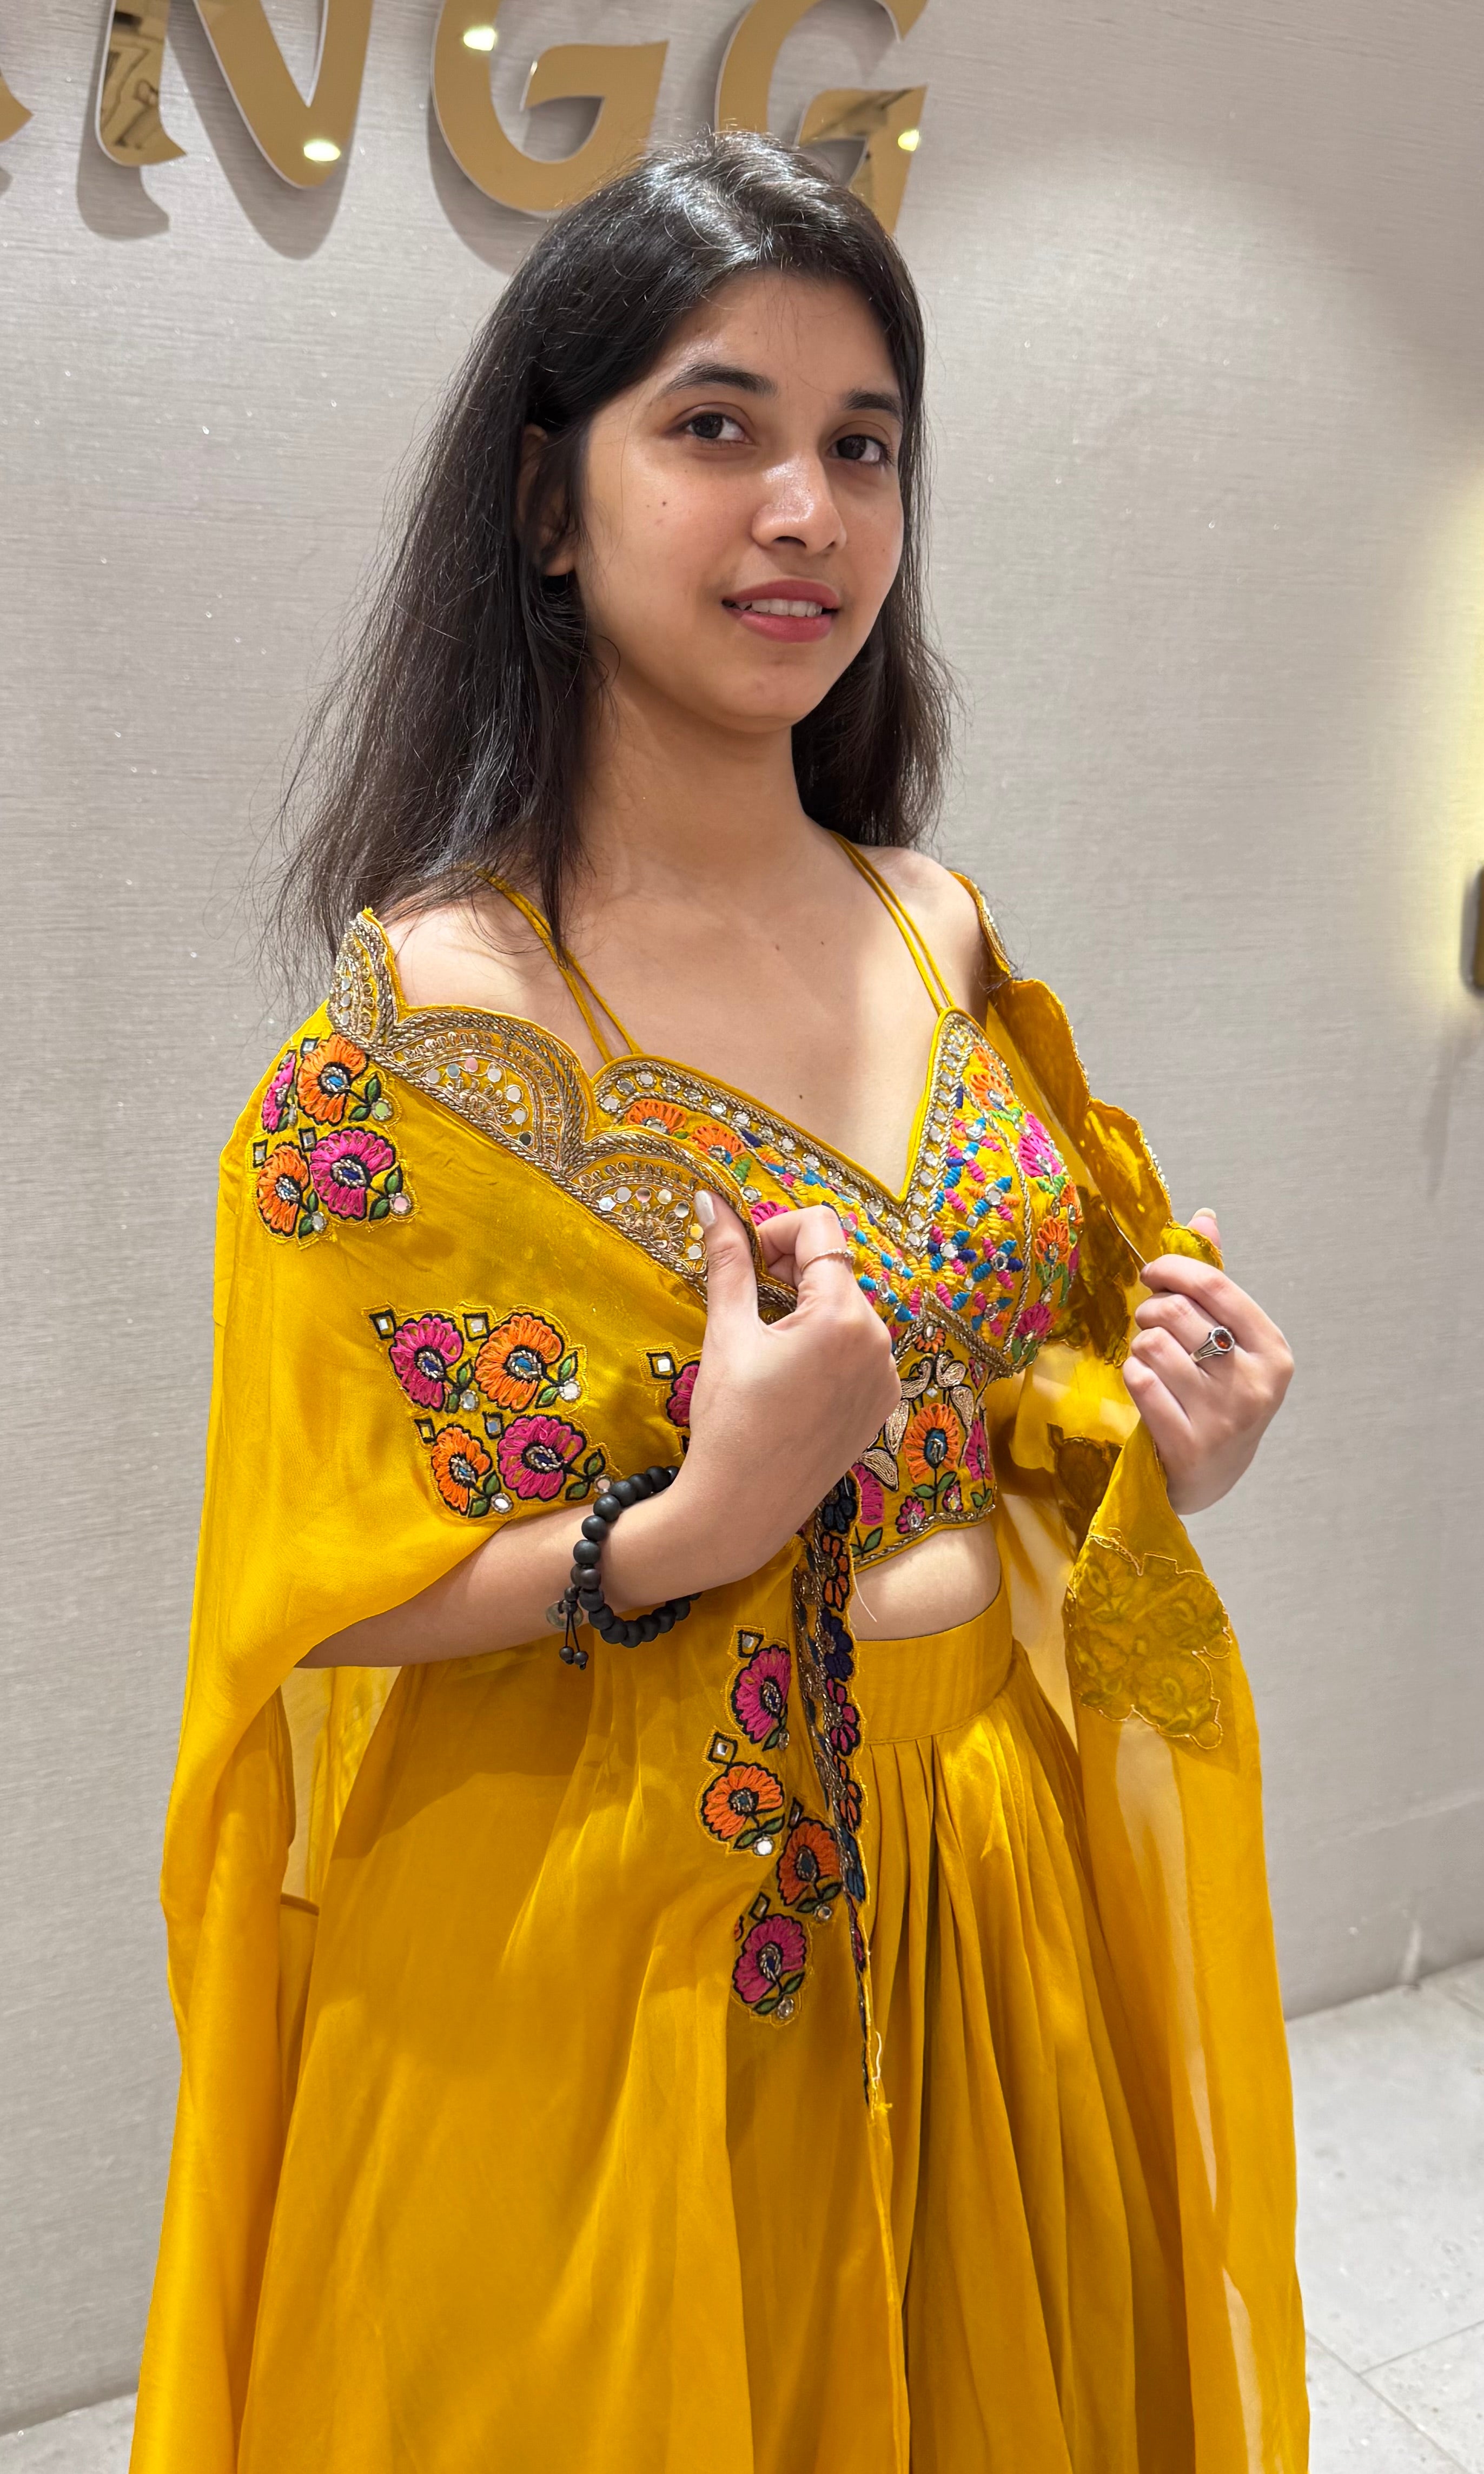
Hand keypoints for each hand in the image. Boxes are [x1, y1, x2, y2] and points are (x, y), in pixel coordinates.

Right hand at [666, 1192, 900, 1584]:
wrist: (740, 1511)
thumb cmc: (729, 1422)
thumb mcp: (726, 1334)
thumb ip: (727, 1262)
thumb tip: (710, 1202)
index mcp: (842, 1317)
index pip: (821, 1229)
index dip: (776, 1231)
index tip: (745, 1258)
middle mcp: (878, 1340)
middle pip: (836, 1267)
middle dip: (790, 1269)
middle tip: (749, 1299)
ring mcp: (886, 1374)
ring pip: (846, 1307)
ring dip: (807, 1306)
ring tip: (766, 1344)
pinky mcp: (882, 1401)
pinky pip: (858, 1347)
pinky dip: (825, 1343)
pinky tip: (790, 1376)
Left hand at [1124, 1209, 1293, 1515]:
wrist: (1213, 1476)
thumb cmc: (1219, 1396)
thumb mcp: (1231, 1342)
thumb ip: (1216, 1283)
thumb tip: (1204, 1217)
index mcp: (1274, 1350)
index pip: (1215, 1286)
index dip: (1173, 1269)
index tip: (1151, 1274)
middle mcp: (1255, 1384)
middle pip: (1178, 1314)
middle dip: (1150, 1311)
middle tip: (1149, 1325)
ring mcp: (1223, 1418)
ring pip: (1153, 1346)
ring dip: (1139, 1347)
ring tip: (1150, 1360)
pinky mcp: (1188, 1446)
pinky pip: (1140, 1383)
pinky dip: (1132, 1376)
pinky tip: (1144, 1386)